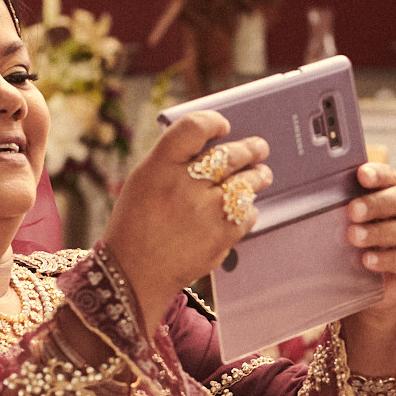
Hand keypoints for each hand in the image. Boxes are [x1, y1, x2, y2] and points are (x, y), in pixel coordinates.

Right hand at [102, 111, 271, 330]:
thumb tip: (211, 143)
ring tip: (262, 175)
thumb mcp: (143, 181)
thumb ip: (173, 160)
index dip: (214, 122)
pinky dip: (247, 210)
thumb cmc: (137, 223)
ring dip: (258, 177)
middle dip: (251, 149)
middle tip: (259, 148)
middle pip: (230, 154)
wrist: (133, 273)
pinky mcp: (221, 237)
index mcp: (159, 166)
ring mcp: (205, 212)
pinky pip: (247, 214)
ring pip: (245, 183)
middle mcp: (184, 185)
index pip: (195, 127)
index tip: (224, 127)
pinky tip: (242, 209)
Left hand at [347, 162, 395, 325]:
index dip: (378, 175)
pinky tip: (369, 260)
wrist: (378, 288)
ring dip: (380, 232)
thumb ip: (347, 212)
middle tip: (353, 211)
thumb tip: (320, 198)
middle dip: (377, 204)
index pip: (391, 178)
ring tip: (355, 237)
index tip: (361, 175)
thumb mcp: (355, 227)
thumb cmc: (363, 248)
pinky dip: (389, 259)